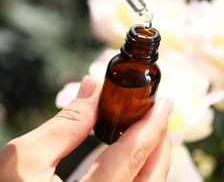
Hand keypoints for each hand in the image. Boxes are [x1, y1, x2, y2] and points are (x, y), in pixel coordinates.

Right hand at [0, 75, 172, 180]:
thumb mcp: (22, 162)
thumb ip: (64, 125)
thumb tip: (93, 88)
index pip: (135, 154)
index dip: (153, 124)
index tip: (164, 102)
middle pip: (153, 175)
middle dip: (160, 140)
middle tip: (157, 113)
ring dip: (153, 157)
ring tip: (147, 130)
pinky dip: (141, 171)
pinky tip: (131, 156)